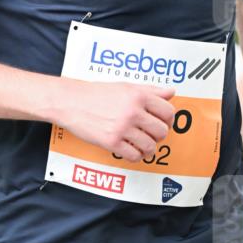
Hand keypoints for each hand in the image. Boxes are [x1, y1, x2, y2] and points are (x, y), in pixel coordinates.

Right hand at [58, 79, 175, 162]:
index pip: (168, 112)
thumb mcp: (126, 86)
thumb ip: (150, 90)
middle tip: (151, 134)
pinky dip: (136, 156)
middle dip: (159, 135)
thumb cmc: (97, 94)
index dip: (168, 120)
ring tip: (143, 145)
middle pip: (162, 131)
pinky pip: (134, 156)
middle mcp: (133, 112)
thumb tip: (171, 92)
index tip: (164, 123)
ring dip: (148, 148)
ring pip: (150, 146)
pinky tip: (132, 150)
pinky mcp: (111, 142)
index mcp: (139, 96)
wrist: (71, 102)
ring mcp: (122, 128)